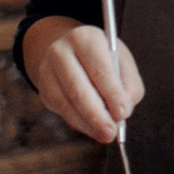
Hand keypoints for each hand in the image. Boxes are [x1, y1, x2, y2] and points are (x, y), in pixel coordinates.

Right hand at [23, 16, 142, 144]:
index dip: (112, 93)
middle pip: (78, 87)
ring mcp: (47, 70)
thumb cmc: (103, 57)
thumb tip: (123, 112)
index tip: (123, 113)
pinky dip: (79, 123)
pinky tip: (93, 129)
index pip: (100, 69)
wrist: (69, 50)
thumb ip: (129, 84)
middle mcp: (61, 51)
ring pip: (66, 102)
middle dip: (97, 114)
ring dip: (87, 122)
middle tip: (112, 132)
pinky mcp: (44, 89)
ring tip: (105, 134)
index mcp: (85, 38)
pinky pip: (61, 110)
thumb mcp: (121, 60)